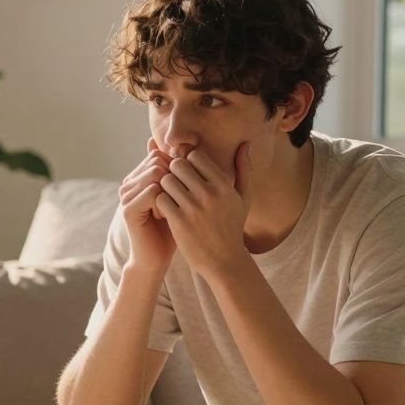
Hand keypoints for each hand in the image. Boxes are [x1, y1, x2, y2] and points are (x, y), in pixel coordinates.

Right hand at [119, 138, 177, 274]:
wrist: (157, 258)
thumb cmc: (173, 227)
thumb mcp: (178, 196)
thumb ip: (178, 173)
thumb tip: (184, 149)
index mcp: (138, 177)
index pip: (159, 154)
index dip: (176, 169)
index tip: (179, 193)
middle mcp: (128, 183)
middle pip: (158, 161)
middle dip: (173, 179)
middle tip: (175, 203)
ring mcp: (125, 195)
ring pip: (156, 173)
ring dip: (170, 191)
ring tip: (170, 210)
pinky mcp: (128, 209)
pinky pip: (153, 191)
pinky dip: (165, 203)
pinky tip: (165, 217)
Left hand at [155, 141, 254, 278]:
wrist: (224, 261)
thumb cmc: (232, 227)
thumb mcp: (244, 198)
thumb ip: (244, 169)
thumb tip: (245, 143)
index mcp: (223, 184)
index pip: (195, 156)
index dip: (187, 163)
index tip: (186, 174)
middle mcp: (209, 193)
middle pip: (178, 165)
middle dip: (173, 172)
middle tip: (174, 184)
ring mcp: (193, 208)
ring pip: (166, 180)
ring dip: (165, 187)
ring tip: (170, 196)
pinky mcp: (179, 222)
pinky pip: (160, 199)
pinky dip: (160, 202)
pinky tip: (166, 210)